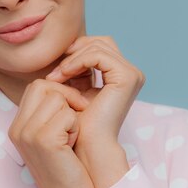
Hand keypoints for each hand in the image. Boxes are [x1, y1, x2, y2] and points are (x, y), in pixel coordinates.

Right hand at [8, 79, 93, 187]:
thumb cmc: (66, 168)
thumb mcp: (51, 136)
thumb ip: (48, 113)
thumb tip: (61, 86)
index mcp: (17, 126)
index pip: (36, 86)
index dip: (58, 91)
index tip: (72, 109)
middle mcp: (18, 128)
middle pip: (44, 86)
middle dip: (66, 96)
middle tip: (76, 118)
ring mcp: (28, 133)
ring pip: (58, 98)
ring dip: (72, 115)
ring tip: (71, 136)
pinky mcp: (45, 140)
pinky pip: (68, 115)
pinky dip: (76, 127)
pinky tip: (72, 145)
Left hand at [45, 36, 144, 187]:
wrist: (86, 145)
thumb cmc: (77, 122)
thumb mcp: (75, 88)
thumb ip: (76, 68)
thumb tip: (66, 47)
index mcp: (119, 75)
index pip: (96, 47)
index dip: (74, 53)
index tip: (55, 70)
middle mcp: (130, 73)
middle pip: (99, 42)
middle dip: (74, 52)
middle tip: (55, 71)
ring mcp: (132, 74)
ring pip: (97, 46)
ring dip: (72, 58)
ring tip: (56, 77)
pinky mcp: (127, 77)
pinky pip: (98, 55)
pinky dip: (77, 61)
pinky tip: (64, 75)